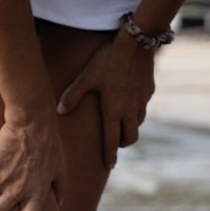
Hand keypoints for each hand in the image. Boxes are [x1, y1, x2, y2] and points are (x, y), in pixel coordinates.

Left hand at [57, 31, 157, 168]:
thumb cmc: (108, 60)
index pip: (111, 140)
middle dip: (122, 143)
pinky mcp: (149, 90)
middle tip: (115, 143)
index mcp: (113, 110)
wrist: (136, 44)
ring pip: (138, 123)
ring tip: (122, 123)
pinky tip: (131, 101)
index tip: (110, 166)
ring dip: (130, 127)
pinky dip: (137, 110)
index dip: (110, 155)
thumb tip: (60, 111)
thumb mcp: (86, 77)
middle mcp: (130, 110)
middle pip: (130, 137)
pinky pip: (144, 106)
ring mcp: (142, 101)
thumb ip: (73, 95)